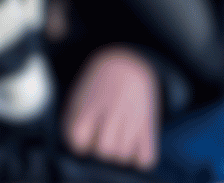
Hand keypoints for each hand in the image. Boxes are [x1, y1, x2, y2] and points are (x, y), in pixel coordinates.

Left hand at [63, 46, 160, 169]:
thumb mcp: (79, 97)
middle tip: (103, 135)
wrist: (126, 63)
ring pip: (123, 156)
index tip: (85, 131)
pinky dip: (140, 159)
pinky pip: (146, 159)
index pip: (78, 141)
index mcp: (89, 105)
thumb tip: (80, 150)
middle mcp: (111, 111)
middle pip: (103, 150)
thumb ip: (74, 122)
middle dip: (100, 149)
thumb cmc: (97, 87)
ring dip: (118, 154)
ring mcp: (131, 118)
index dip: (80, 142)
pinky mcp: (149, 125)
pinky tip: (134, 145)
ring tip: (118, 138)